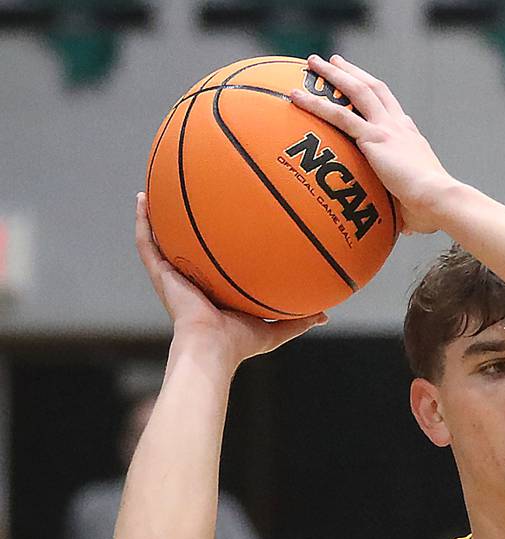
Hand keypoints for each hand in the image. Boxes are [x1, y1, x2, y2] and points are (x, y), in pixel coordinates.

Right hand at [135, 195, 326, 362]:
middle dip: (186, 225)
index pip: (214, 263)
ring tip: (155, 188)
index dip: (217, 245)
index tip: (225, 222)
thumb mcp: (275, 329)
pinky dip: (142, 221)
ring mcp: (173, 277)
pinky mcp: (160, 275)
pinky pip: (147, 244)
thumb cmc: (240, 344)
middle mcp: (192, 281)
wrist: (212, 347)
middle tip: (190, 198)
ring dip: (157, 215)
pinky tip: (142, 198)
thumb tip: (325, 315)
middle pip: (186, 247)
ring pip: (160, 240)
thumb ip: (299, 320)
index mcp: (214, 292)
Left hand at [292, 55, 454, 233]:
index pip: (393, 111)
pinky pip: (337, 116)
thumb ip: (404, 211)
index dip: (379, 98)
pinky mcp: (372, 138)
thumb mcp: (417, 207)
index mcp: (411, 138)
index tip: (367, 88)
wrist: (439, 199)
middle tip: (336, 62)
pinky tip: (295, 95)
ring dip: (333, 74)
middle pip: (374, 89)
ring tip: (313, 62)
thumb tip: (402, 228)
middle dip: (354, 73)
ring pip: (356, 91)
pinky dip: (315, 103)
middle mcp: (399, 126)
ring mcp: (386, 129)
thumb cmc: (432, 211)